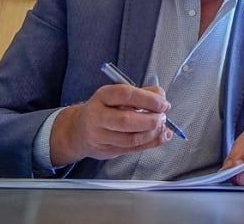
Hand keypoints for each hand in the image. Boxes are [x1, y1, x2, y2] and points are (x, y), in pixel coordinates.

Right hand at [49, 83, 171, 165]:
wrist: (79, 130)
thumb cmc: (105, 108)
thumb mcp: (120, 94)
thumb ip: (144, 93)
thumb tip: (162, 99)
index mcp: (103, 96)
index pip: (126, 95)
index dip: (148, 100)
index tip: (163, 104)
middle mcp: (98, 116)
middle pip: (127, 120)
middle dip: (151, 120)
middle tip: (163, 117)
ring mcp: (100, 136)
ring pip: (131, 139)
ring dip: (152, 133)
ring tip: (161, 126)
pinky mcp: (106, 151)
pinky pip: (133, 149)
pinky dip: (152, 143)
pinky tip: (162, 137)